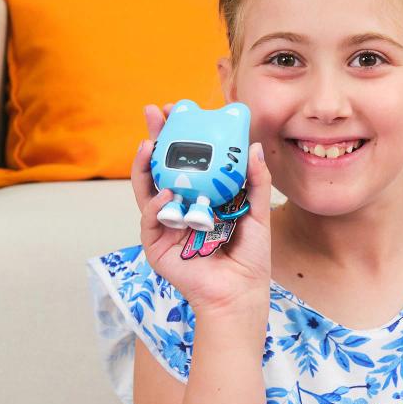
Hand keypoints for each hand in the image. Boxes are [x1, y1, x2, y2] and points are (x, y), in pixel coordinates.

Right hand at [131, 103, 272, 321]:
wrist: (241, 294)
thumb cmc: (250, 256)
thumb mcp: (258, 212)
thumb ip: (256, 182)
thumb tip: (253, 146)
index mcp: (200, 196)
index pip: (185, 159)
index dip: (179, 134)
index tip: (177, 108)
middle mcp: (179, 207)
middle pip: (161, 167)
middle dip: (155, 139)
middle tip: (153, 113)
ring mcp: (165, 226)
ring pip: (146, 190)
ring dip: (144, 166)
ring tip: (149, 145)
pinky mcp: (156, 247)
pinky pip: (151, 221)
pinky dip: (157, 205)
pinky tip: (167, 193)